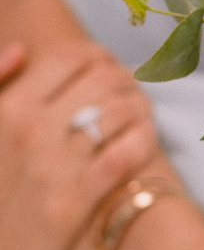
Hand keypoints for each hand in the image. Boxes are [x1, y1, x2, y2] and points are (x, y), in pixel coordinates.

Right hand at [0, 41, 159, 249]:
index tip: (110, 68)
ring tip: (142, 114)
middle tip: (133, 92)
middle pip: (103, 80)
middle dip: (127, 80)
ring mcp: (54, 167)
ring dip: (141, 107)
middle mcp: (31, 131)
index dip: (102, 57)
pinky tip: (145, 139)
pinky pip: (125, 154)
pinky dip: (143, 139)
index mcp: (9, 108)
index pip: (72, 57)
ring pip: (120, 113)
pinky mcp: (74, 201)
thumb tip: (22, 48)